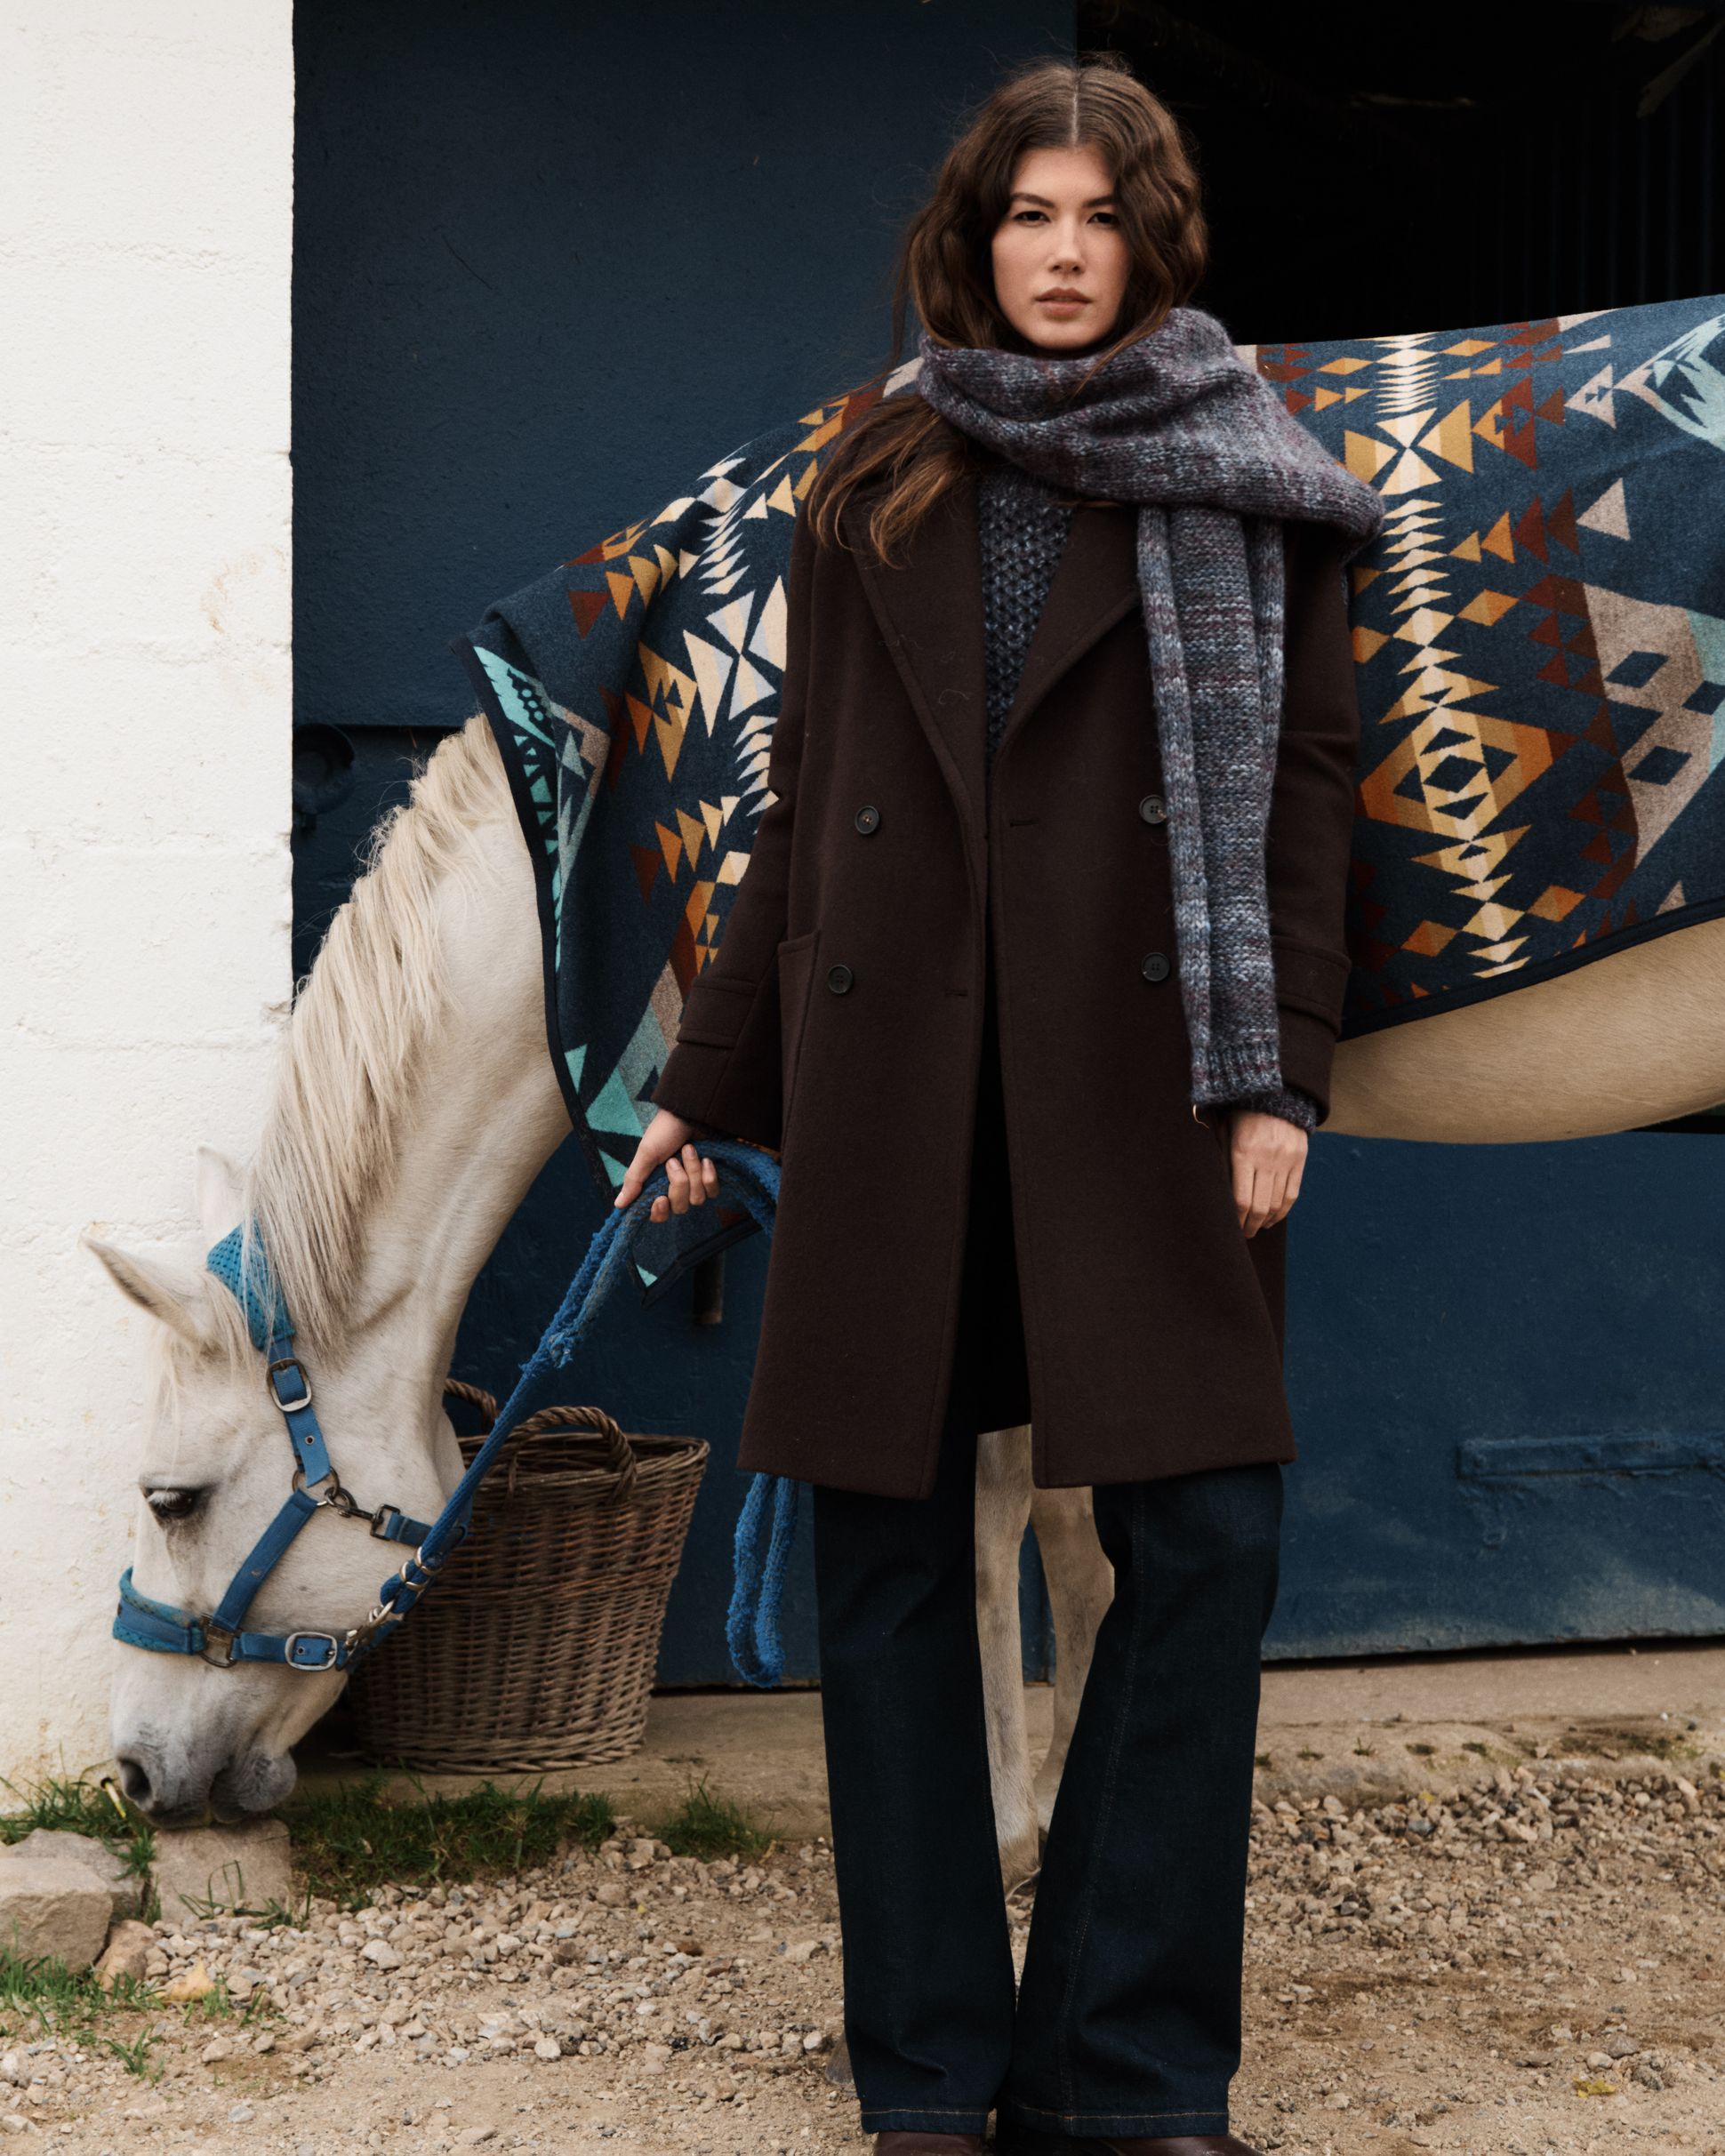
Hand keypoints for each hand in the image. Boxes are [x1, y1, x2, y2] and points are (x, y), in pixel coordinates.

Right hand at [614, 1110, 718, 1221]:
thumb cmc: (665, 1132)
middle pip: (679, 1208)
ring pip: (697, 1199)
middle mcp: (675, 1189)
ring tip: (689, 1150)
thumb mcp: (646, 1154)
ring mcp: (695, 1185)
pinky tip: (707, 1159)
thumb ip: (634, 1181)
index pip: (658, 1215)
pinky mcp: (711, 1179)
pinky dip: (709, 1175)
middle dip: (678, 1183)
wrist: (692, 1114)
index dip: (660, 1212)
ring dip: (693, 1173)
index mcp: (656, 1186)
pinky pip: (713, 1192)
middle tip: (674, 1160)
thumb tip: (618, 1205)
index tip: (660, 1198)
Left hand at [1216, 1106, 1306, 1236]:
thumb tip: (1216, 1192)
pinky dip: (1282, 1211)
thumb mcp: (1224, 1132)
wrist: (1275, 1095)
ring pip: (1277, 1203)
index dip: (1236, 1218)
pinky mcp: (1299, 1160)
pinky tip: (1273, 1218)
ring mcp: (1285, 1160)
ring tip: (1257, 1228)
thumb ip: (1220, 1159)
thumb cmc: (1241, 1115)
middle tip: (1244, 1235)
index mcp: (1243, 1152)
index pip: (1240, 1198)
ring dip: (1266, 1221)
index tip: (1231, 1228)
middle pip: (1260, 1206)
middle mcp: (1266, 1158)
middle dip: (1250, 1226)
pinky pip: (1292, 1193)